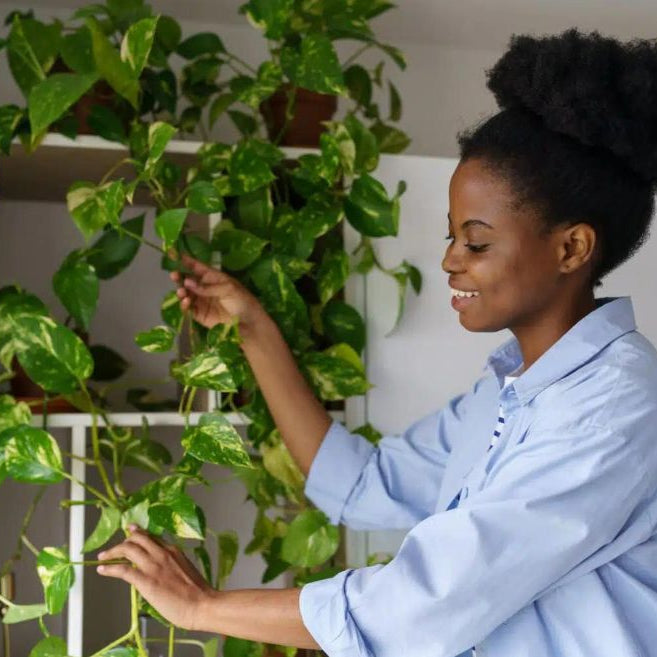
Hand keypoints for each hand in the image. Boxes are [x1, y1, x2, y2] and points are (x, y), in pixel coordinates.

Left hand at [97, 526, 215, 630]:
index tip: (131, 533)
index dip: (138, 535)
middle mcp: (162, 553)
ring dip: (113, 551)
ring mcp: (153, 566)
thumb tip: (162, 570)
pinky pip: (123, 570)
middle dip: (123, 541)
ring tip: (103, 556)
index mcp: (173, 550)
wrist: (202, 604)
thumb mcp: (185, 570)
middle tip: (114, 546)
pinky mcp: (146, 581)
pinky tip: (102, 570)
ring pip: (128, 549)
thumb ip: (172, 565)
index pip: (152, 538)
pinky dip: (110, 568)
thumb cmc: (198, 593)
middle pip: (137, 539)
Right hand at [170, 253, 266, 332]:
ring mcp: (201, 301)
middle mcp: (204, 288)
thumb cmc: (242, 301)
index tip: (174, 255)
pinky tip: (186, 302)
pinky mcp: (199, 315)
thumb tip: (187, 282)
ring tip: (182, 292)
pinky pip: (188, 308)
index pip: (197, 267)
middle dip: (179, 277)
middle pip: (188, 280)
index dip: (186, 261)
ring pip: (185, 294)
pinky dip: (184, 305)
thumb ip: (207, 287)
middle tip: (174, 275)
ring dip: (181, 291)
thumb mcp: (228, 289)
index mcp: (213, 277)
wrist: (248, 323)